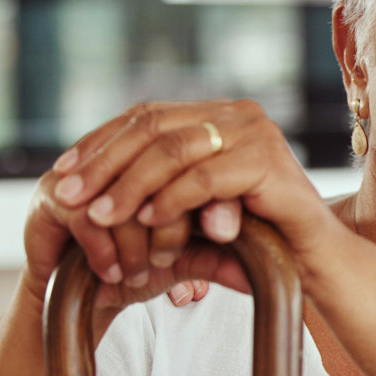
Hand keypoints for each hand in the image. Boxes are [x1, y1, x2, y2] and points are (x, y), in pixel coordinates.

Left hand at [37, 99, 341, 302]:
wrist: (311, 262)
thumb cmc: (251, 236)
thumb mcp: (192, 204)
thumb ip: (156, 182)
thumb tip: (81, 176)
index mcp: (219, 114)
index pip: (147, 115)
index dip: (100, 142)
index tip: (63, 172)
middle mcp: (239, 113)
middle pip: (154, 126)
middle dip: (104, 162)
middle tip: (69, 195)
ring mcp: (256, 133)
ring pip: (173, 149)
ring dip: (129, 184)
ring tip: (101, 215)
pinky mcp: (267, 162)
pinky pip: (204, 179)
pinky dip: (171, 200)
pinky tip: (147, 221)